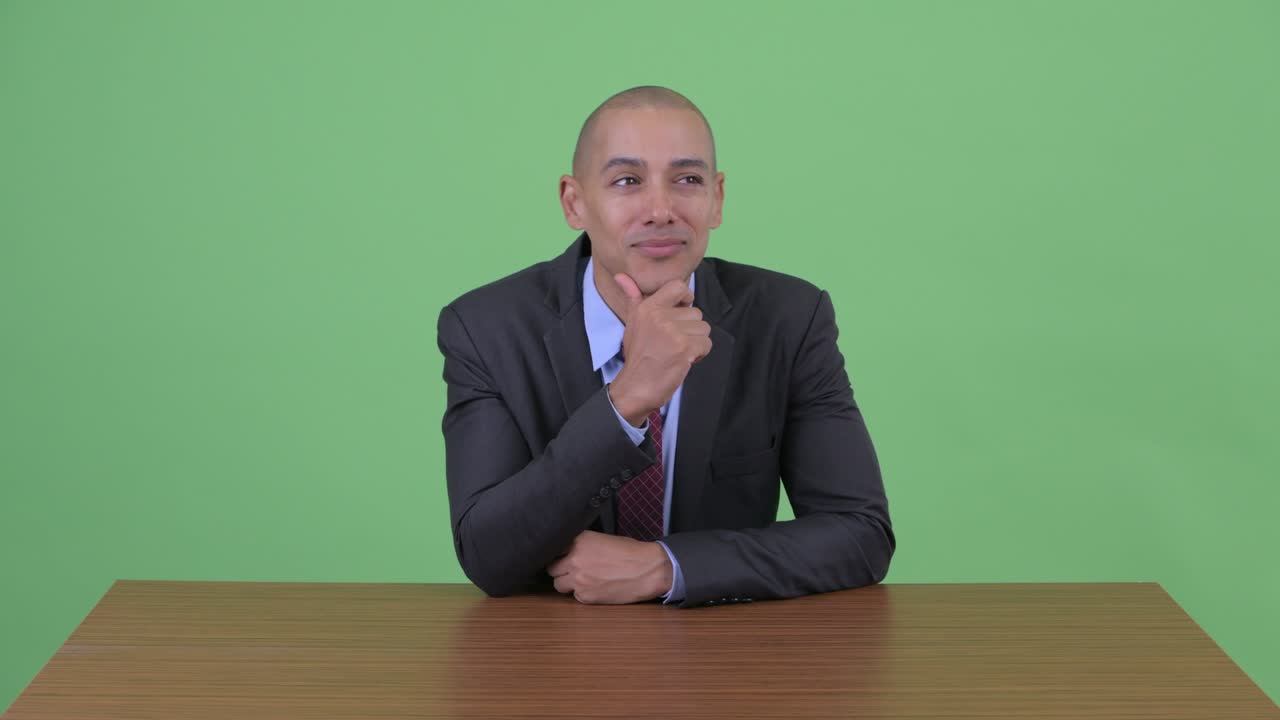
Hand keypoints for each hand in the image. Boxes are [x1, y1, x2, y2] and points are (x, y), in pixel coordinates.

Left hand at [546, 530, 673, 603]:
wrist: (647, 570)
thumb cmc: (631, 552)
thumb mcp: (603, 538)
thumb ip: (583, 545)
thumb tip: (570, 551)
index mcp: (578, 540)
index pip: (553, 548)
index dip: (558, 553)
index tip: (562, 556)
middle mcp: (573, 559)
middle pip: (551, 568)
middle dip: (560, 569)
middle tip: (571, 569)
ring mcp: (577, 579)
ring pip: (558, 584)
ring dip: (566, 583)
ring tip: (581, 580)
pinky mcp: (585, 596)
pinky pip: (574, 596)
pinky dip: (581, 593)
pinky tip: (595, 588)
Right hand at [608, 273, 711, 425]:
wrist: (635, 387)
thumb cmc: (638, 355)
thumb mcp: (632, 323)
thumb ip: (633, 298)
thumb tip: (621, 276)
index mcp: (648, 307)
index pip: (678, 286)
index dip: (686, 298)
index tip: (681, 312)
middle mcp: (659, 316)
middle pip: (696, 313)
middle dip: (690, 330)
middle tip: (673, 343)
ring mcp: (672, 332)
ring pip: (704, 328)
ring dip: (696, 342)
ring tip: (678, 351)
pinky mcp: (684, 348)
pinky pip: (706, 343)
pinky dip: (700, 354)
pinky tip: (684, 360)